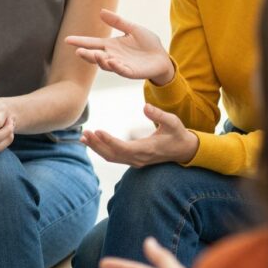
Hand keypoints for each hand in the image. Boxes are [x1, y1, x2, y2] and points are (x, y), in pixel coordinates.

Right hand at [65, 9, 174, 84]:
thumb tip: (101, 11)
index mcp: (111, 46)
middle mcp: (113, 56)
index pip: (93, 43)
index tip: (67, 39)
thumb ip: (118, 22)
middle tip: (78, 51)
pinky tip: (112, 61)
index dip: (81, 41)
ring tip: (96, 55)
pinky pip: (122, 71)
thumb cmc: (147, 43)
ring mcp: (121, 65)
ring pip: (106, 65)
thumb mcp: (132, 29)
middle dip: (87, 54)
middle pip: (96, 56)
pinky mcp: (131, 72)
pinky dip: (116, 67)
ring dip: (101, 61)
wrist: (161, 57)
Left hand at [81, 104, 197, 167]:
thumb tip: (145, 106)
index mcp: (147, 149)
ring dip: (97, 148)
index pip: (124, 148)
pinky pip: (114, 157)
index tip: (97, 131)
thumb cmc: (178, 134)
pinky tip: (92, 141)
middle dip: (97, 145)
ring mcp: (136, 161)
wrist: (184, 150)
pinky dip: (102, 150)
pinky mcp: (133, 160)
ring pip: (111, 157)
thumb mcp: (173, 122)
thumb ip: (159, 115)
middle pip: (113, 155)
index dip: (109, 141)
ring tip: (84, 137)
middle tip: (85, 133)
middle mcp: (139, 158)